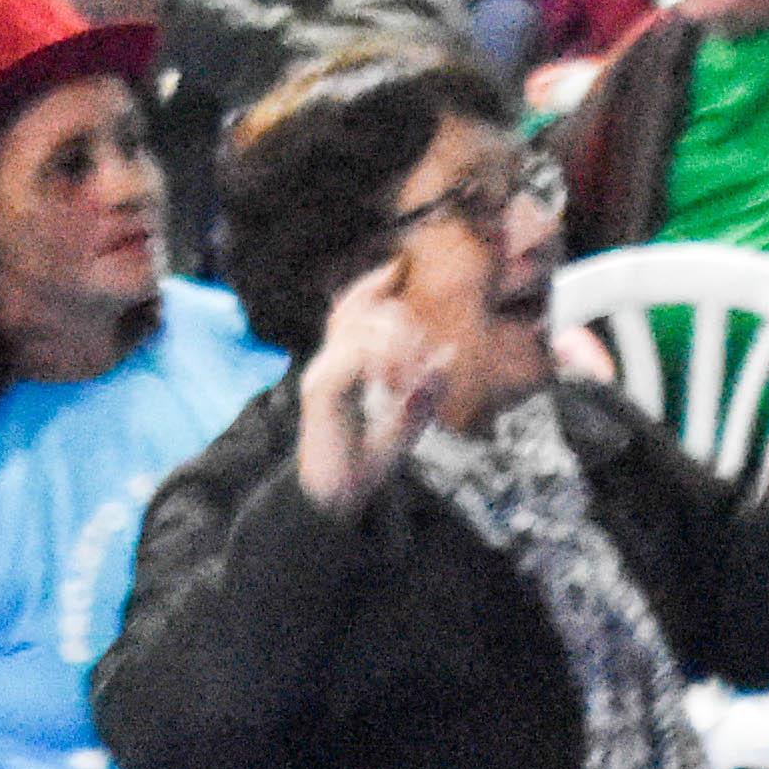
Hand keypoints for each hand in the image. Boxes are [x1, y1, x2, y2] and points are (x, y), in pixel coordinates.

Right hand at [298, 262, 458, 506]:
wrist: (336, 500)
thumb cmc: (367, 465)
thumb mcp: (408, 423)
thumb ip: (426, 390)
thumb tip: (448, 353)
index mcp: (343, 364)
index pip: (352, 306)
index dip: (371, 283)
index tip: (396, 268)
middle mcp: (327, 362)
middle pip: (365, 313)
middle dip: (404, 331)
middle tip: (422, 372)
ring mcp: (321, 374)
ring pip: (363, 330)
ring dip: (398, 349)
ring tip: (408, 385)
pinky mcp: (320, 390)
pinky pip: (355, 356)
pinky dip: (384, 364)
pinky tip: (395, 387)